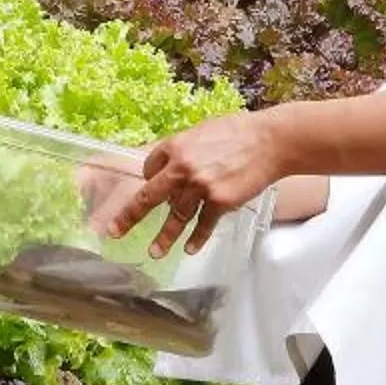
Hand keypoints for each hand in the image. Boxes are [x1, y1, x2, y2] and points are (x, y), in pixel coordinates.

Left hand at [108, 111, 285, 258]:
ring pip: (176, 216)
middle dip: (129, 216)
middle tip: (114, 231)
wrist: (270, 141)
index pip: (149, 168)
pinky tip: (189, 249)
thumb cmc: (237, 132)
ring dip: (164, 237)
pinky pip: (203, 224)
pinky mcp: (220, 201)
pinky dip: (196, 238)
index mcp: (175, 147)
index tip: (150, 186)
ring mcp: (201, 187)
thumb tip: (168, 165)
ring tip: (153, 253)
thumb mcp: (201, 131)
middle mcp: (183, 168)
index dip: (149, 179)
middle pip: (149, 196)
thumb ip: (182, 149)